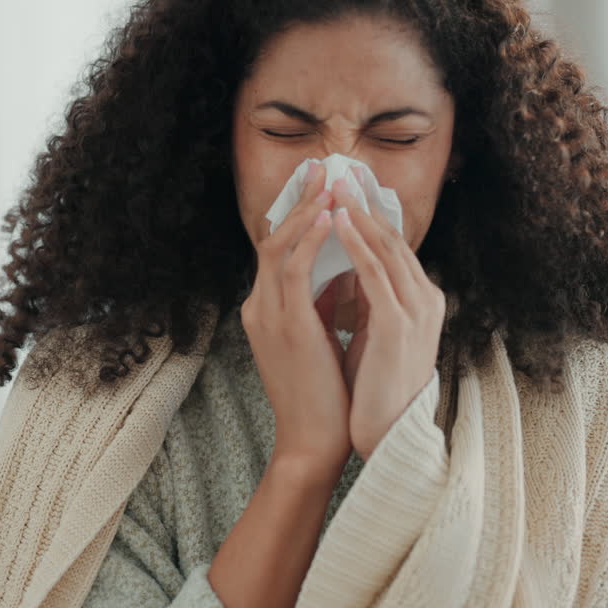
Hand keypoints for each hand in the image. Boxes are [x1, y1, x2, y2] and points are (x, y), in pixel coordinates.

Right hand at [242, 160, 350, 470]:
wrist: (314, 441)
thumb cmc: (325, 396)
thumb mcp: (323, 338)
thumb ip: (327, 303)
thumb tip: (348, 268)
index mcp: (267, 311)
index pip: (277, 250)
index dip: (298, 215)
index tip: (320, 187)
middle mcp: (259, 307)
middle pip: (272, 238)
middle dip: (298, 200)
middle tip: (320, 166)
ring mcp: (267, 315)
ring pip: (278, 246)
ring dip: (305, 211)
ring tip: (327, 181)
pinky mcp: (284, 325)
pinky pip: (292, 269)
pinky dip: (309, 239)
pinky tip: (328, 217)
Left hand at [330, 173, 444, 461]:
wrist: (387, 436)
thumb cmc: (375, 390)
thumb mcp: (373, 335)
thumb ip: (366, 302)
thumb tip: (343, 273)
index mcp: (421, 302)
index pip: (394, 246)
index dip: (369, 213)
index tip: (346, 186)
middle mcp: (425, 300)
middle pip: (393, 238)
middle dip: (364, 202)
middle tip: (339, 169)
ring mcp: (415, 311)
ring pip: (386, 248)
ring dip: (358, 212)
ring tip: (335, 184)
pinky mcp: (398, 326)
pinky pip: (374, 273)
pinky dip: (356, 244)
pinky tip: (337, 222)